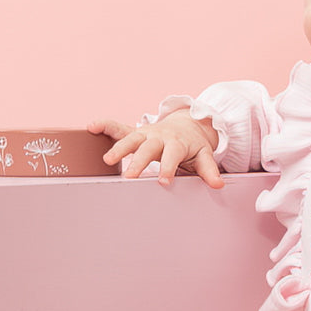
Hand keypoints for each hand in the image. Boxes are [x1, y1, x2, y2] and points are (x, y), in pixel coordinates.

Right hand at [88, 113, 224, 188]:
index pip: (172, 156)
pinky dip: (105, 125)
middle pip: (148, 148)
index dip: (168, 168)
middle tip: (131, 177)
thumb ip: (209, 170)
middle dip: (139, 161)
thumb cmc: (193, 145)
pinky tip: (91, 127)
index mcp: (176, 142)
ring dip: (119, 148)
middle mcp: (159, 136)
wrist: (187, 125)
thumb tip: (219, 185)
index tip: (163, 182)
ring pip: (131, 138)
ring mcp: (145, 133)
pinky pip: (118, 127)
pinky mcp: (135, 132)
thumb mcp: (203, 155)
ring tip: (107, 161)